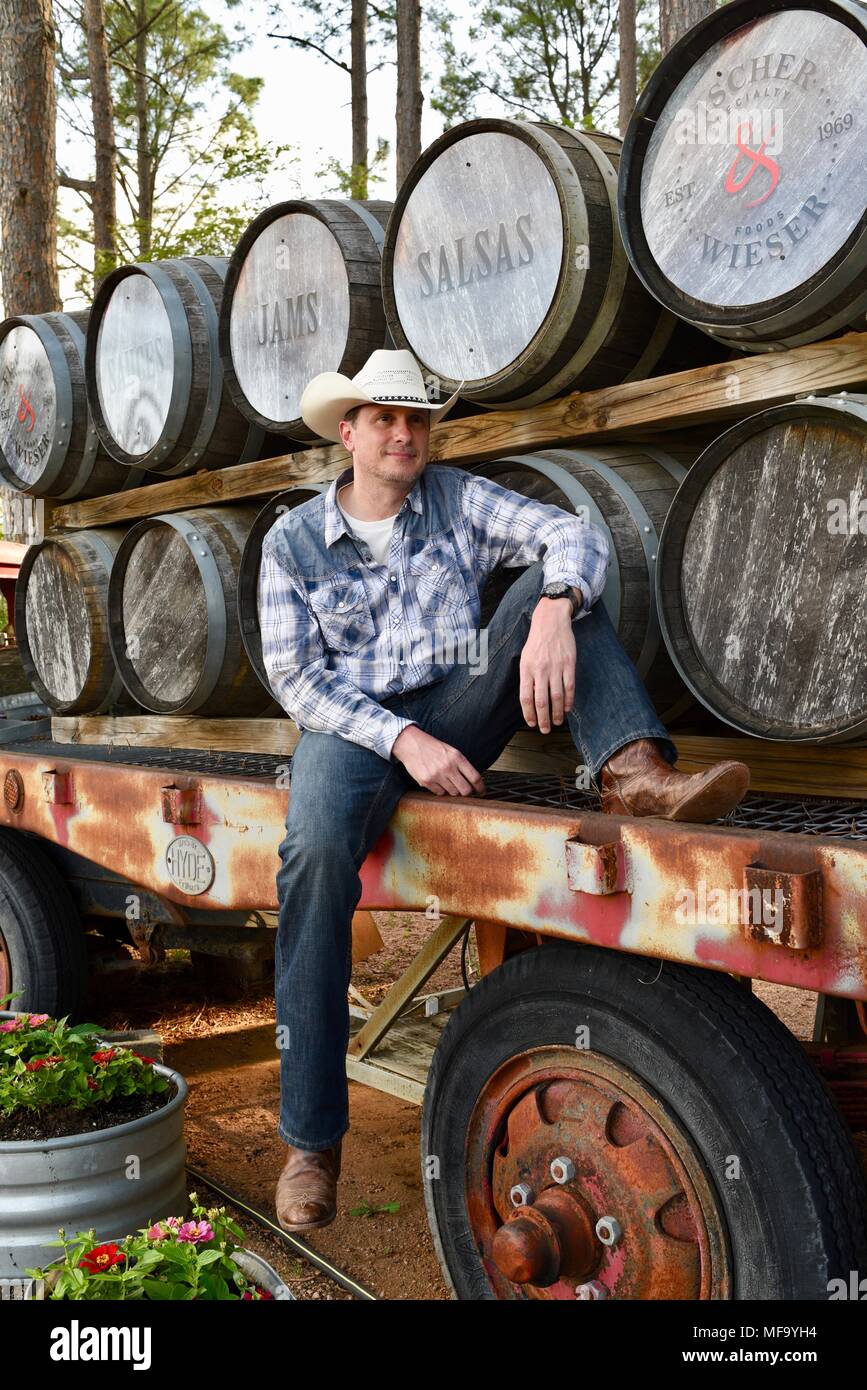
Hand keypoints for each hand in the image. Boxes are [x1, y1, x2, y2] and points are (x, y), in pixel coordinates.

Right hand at [392, 725, 485, 795]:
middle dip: (467, 792)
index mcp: (457, 757)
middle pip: (466, 790)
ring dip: (452, 790)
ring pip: (453, 793)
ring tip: (447, 781)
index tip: (481, 792)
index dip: (481, 788)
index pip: (475, 777)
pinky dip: (440, 790)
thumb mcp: (451, 751)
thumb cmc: (433, 747)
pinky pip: (440, 793)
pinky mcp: (426, 781)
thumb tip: (473, 782)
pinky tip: (437, 781)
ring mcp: (437, 775)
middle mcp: (448, 767)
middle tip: (465, 790)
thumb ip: (462, 765)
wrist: (411, 744)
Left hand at [520, 596, 576, 732]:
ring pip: (556, 697)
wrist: (551, 621)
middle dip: (543, 719)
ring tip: (557, 722)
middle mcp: (540, 670)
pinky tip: (566, 709)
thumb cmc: (536, 641)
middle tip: (545, 729)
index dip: (528, 713)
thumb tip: (528, 699)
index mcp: (526, 669)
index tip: (531, 723)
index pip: (525, 697)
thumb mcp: (525, 658)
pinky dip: (568, 701)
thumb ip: (527, 677)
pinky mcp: (569, 664)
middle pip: (541, 701)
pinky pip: (569, 687)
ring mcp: (555, 667)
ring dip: (556, 713)